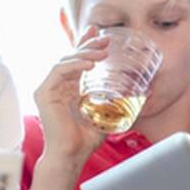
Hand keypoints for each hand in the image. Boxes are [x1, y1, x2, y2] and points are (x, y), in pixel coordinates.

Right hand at [33, 27, 109, 164]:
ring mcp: (49, 89)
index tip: (100, 33)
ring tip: (102, 52)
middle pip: (71, 56)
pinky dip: (74, 65)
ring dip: (84, 53)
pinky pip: (58, 71)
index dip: (86, 44)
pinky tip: (90, 65)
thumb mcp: (108, 113)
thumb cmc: (86, 138)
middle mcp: (58, 86)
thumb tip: (146, 93)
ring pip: (65, 60)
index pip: (77, 61)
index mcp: (69, 88)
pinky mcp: (44, 93)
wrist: (71, 155)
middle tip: (104, 38)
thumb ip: (121, 101)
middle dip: (88, 44)